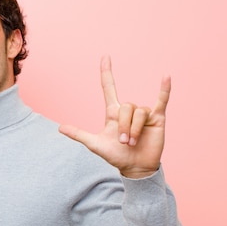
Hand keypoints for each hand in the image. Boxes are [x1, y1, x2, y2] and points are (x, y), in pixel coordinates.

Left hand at [58, 55, 170, 178]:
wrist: (134, 168)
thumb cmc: (116, 156)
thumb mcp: (95, 145)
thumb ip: (79, 134)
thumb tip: (60, 128)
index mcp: (113, 113)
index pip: (109, 88)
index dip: (107, 73)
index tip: (105, 57)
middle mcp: (128, 111)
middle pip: (126, 106)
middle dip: (124, 126)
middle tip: (123, 142)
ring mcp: (143, 114)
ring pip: (139, 111)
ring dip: (134, 128)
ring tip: (132, 143)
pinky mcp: (157, 118)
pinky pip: (161, 100)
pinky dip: (164, 89)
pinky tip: (166, 76)